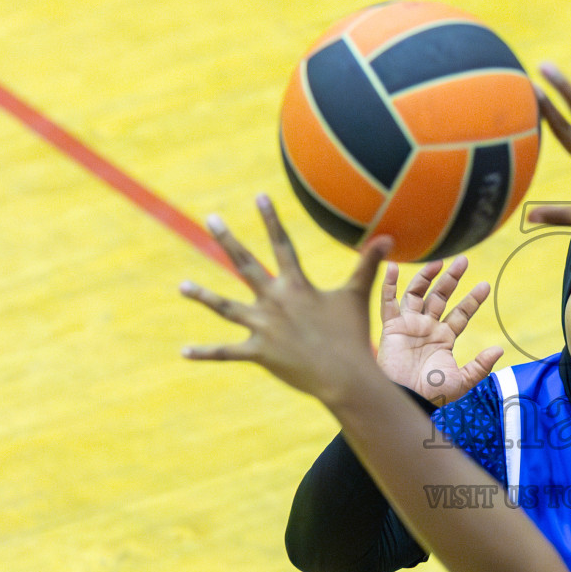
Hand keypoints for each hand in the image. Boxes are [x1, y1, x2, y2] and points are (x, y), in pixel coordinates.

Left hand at [180, 195, 390, 401]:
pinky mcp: (258, 353)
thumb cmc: (352, 335)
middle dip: (226, 239)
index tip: (259, 195)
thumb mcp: (358, 295)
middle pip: (245, 264)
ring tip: (182, 286)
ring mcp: (263, 327)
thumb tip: (389, 237)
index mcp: (296, 286)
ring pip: (225, 307)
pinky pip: (226, 352)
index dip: (271, 218)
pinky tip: (184, 352)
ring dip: (203, 296)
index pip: (281, 244)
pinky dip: (205, 353)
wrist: (343, 375)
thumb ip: (368, 264)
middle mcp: (274, 301)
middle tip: (210, 218)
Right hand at [377, 256, 502, 404]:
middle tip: (463, 261)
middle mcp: (427, 328)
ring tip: (438, 262)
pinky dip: (390, 285)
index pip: (460, 313)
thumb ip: (480, 366)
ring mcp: (409, 325)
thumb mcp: (461, 382)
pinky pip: (388, 302)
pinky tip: (393, 267)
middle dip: (452, 279)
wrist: (406, 399)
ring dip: (426, 276)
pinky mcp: (392, 327)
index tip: (485, 285)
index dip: (472, 299)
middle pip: (440, 296)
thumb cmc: (432, 394)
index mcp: (444, 338)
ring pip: (417, 294)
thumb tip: (499, 350)